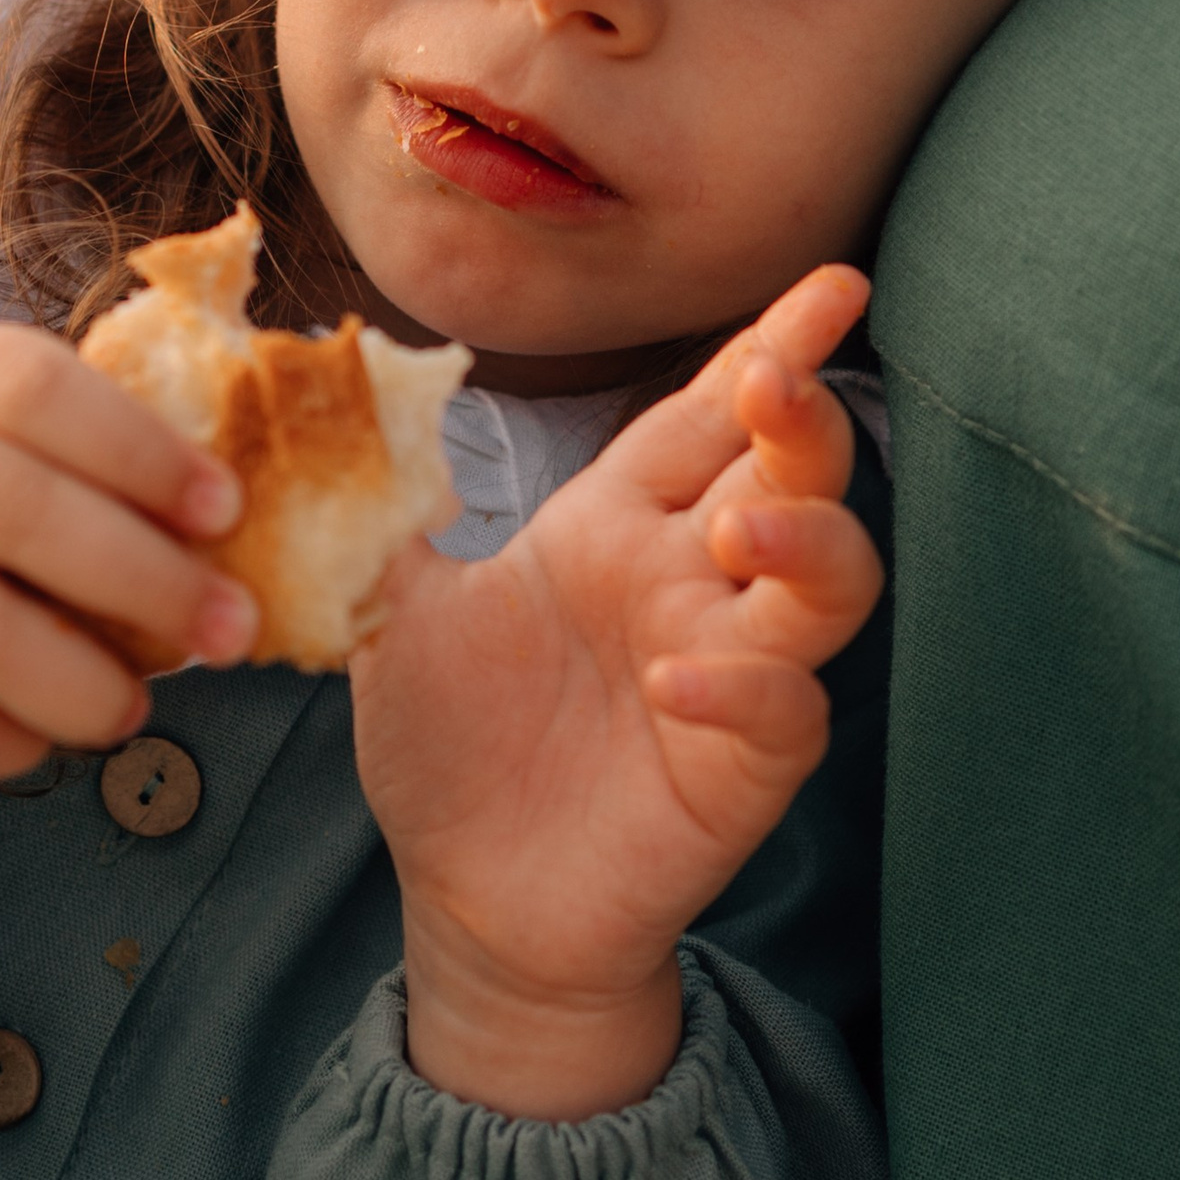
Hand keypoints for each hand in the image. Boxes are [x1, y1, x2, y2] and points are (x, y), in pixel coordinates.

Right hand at [0, 325, 258, 814]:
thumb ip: (92, 466)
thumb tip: (249, 526)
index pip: (34, 384)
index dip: (138, 448)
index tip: (229, 510)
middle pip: (5, 503)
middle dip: (137, 574)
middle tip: (231, 630)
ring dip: (74, 677)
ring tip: (137, 710)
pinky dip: (0, 736)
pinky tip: (46, 742)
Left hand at [350, 265, 880, 1117]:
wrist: (467, 898)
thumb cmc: (450, 745)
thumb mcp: (395, 609)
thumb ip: (385, 509)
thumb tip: (345, 396)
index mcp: (618, 523)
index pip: (709, 412)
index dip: (772, 343)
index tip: (834, 280)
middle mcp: (690, 582)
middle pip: (791, 474)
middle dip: (804, 419)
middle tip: (777, 385)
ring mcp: (729, 670)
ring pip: (831, 581)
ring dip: (808, 541)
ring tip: (745, 534)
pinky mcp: (741, 768)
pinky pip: (784, 710)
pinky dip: (746, 684)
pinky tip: (675, 678)